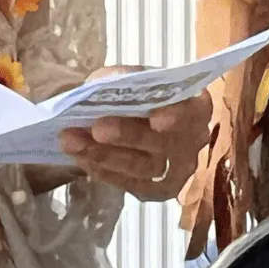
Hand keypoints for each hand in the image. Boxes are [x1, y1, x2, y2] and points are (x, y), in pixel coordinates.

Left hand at [58, 92, 213, 201]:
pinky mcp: (158, 189)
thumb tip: (108, 81)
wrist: (123, 119)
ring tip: (73, 142)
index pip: (194, 111)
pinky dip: (105, 171)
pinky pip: (133, 185)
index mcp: (195, 105)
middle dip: (128, 136)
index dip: (178, 116)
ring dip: (106, 155)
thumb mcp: (129, 78)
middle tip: (97, 128)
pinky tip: (83, 158)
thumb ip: (122, 78)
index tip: (156, 119)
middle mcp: (193, 139)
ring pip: (144, 167)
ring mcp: (177, 168)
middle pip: (164, 142)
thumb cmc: (135, 95)